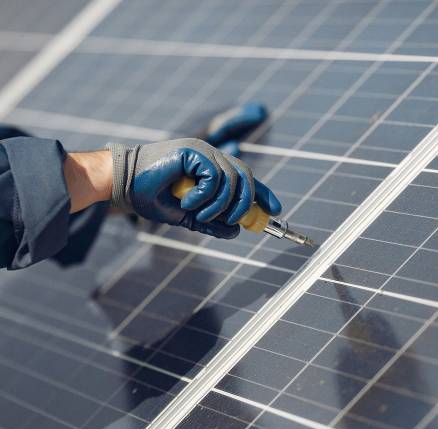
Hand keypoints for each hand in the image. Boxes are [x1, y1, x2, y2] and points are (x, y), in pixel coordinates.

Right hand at [107, 138, 281, 238]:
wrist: (124, 184)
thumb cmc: (152, 196)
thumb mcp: (187, 216)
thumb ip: (210, 222)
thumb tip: (235, 231)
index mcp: (211, 168)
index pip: (245, 178)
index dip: (263, 194)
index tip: (275, 210)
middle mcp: (211, 156)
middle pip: (246, 178)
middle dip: (245, 205)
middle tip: (232, 221)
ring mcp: (203, 151)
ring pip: (232, 181)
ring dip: (219, 206)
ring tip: (197, 214)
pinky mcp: (193, 151)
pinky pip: (215, 177)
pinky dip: (205, 196)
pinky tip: (188, 202)